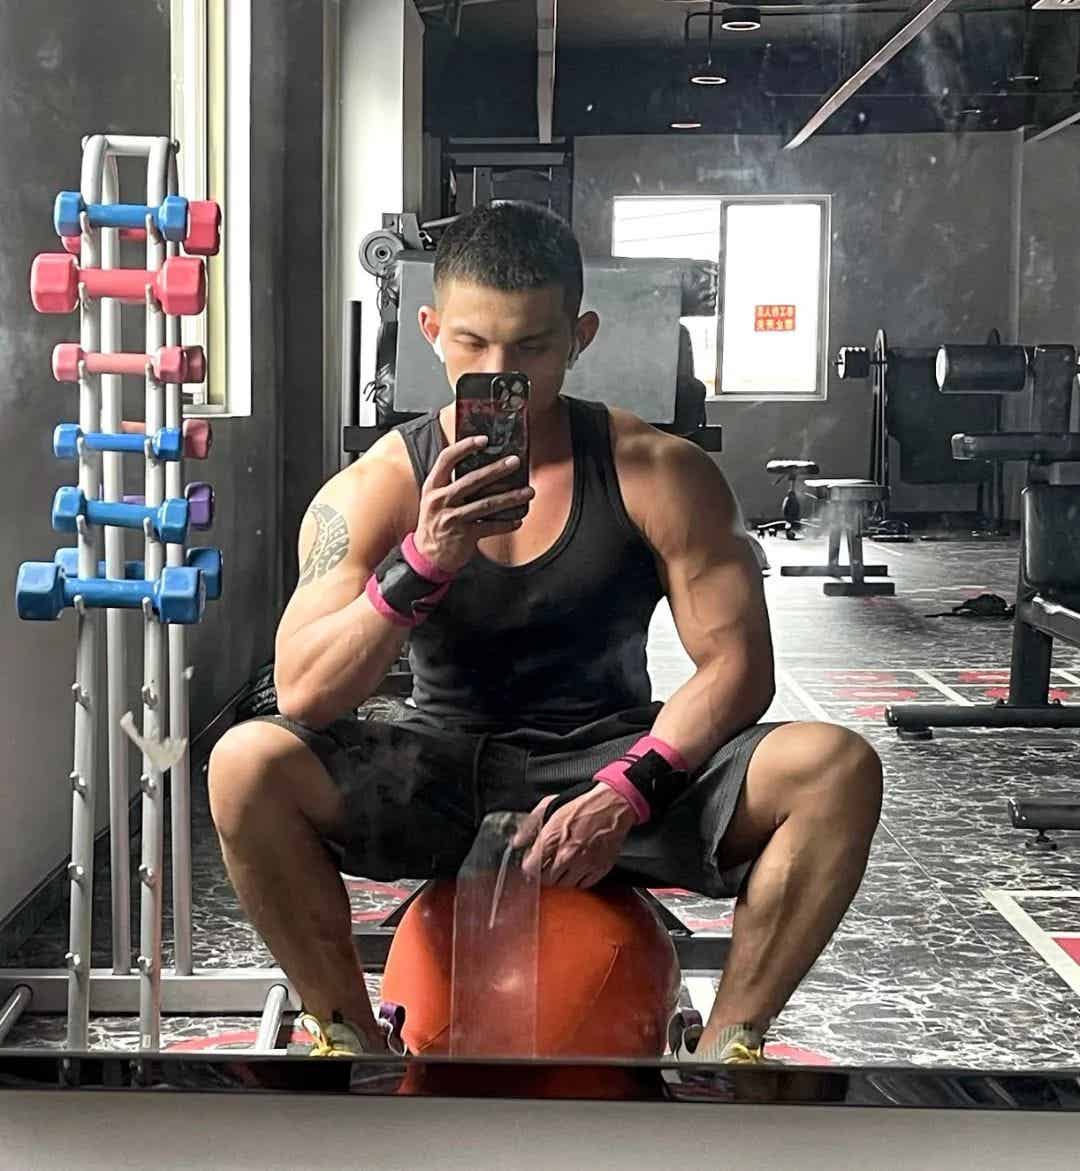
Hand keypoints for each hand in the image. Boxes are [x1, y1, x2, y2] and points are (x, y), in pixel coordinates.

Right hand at [413, 435, 534, 575]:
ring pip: (487, 504)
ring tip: (528, 492)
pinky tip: (518, 520)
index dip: (465, 447)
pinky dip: (506, 524)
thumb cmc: (436, 523)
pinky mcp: (463, 535)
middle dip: (496, 469)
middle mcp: (440, 500)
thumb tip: (483, 466)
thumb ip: (451, 483)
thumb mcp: (435, 499)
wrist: (428, 555)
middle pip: (472, 480)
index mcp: (433, 486)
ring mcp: (451, 518)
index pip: (446, 459)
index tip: (484, 439)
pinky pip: (490, 527)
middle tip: (515, 462)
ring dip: (511, 497)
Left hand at [512, 783, 638, 888]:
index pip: (530, 868)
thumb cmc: (582, 805)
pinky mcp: (599, 869)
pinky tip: (579, 868)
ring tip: (565, 866)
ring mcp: (583, 864)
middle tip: (549, 865)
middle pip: (547, 880)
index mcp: (551, 838)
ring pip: (565, 885)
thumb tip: (516, 842)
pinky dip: (579, 880)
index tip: (532, 864)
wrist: (612, 805)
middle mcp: (566, 855)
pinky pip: (583, 885)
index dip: (529, 867)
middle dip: (545, 874)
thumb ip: (529, 825)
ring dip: (562, 878)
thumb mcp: (549, 806)